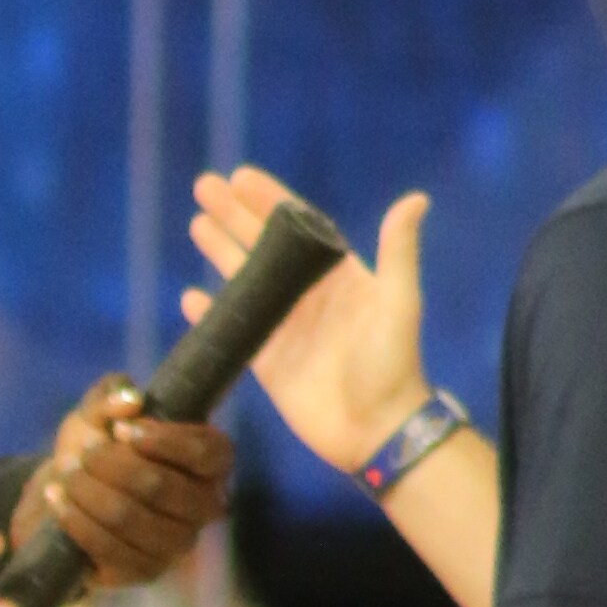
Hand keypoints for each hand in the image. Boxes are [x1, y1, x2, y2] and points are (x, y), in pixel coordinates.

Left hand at [34, 383, 235, 589]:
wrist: (64, 495)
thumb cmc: (94, 446)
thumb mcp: (96, 412)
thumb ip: (111, 395)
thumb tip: (131, 399)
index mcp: (212, 463)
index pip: (207, 454)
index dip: (162, 440)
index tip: (121, 429)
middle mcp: (205, 508)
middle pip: (160, 486)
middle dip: (110, 464)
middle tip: (82, 450)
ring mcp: (176, 545)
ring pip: (129, 517)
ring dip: (87, 491)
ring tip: (65, 473)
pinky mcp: (144, 572)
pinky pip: (108, 549)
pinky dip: (76, 520)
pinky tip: (57, 500)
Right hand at [186, 165, 428, 478]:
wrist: (377, 430)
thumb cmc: (392, 364)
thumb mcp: (399, 302)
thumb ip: (399, 251)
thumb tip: (415, 199)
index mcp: (337, 274)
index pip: (296, 225)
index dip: (268, 200)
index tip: (241, 176)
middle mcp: (307, 295)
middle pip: (261, 245)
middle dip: (233, 215)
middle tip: (204, 186)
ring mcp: (285, 327)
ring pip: (244, 280)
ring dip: (219, 252)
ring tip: (196, 224)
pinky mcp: (267, 362)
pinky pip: (234, 330)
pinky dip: (211, 314)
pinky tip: (190, 296)